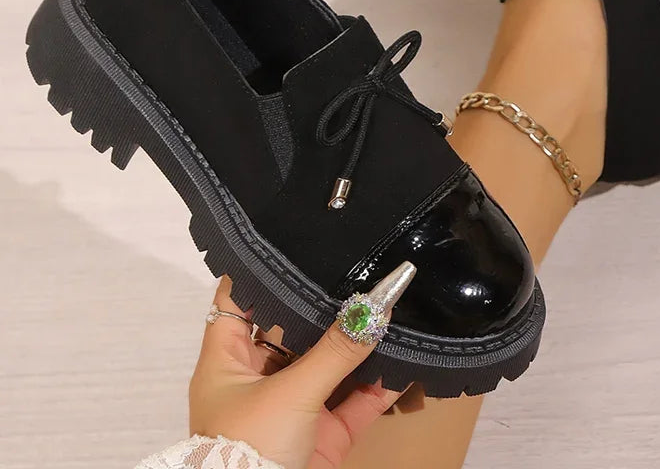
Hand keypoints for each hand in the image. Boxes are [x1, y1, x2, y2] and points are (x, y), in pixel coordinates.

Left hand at [189, 264, 414, 468]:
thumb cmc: (247, 455)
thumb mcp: (291, 394)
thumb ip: (336, 351)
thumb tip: (375, 309)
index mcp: (227, 361)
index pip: (239, 299)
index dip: (261, 270)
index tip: (294, 240)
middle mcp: (258, 379)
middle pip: (291, 328)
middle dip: (323, 305)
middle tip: (356, 268)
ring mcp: (291, 408)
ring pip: (327, 365)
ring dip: (354, 344)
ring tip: (386, 307)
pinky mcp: (321, 437)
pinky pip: (353, 403)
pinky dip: (377, 387)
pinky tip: (403, 363)